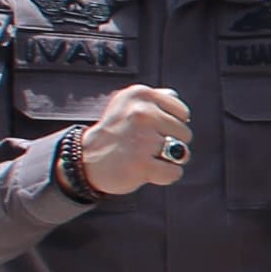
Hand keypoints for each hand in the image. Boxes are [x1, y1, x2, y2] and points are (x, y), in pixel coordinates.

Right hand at [79, 85, 196, 194]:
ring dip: (167, 160)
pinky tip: (147, 170)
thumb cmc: (115, 133)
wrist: (85, 159)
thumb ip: (155, 99)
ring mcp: (141, 139)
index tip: (150, 130)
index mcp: (141, 95)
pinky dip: (165, 176)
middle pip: (185, 134)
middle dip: (170, 143)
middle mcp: (141, 113)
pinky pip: (174, 172)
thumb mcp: (128, 104)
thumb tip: (176, 98)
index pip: (183, 113)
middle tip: (144, 145)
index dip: (171, 126)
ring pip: (181, 153)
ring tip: (143, 156)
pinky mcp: (141, 164)